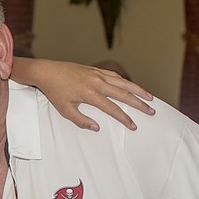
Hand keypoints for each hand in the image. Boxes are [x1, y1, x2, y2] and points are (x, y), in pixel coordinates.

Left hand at [32, 60, 154, 130]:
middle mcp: (97, 82)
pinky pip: (115, 76)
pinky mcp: (95, 69)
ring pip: (123, 82)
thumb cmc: (55, 92)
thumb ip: (81, 120)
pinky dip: (125, 81)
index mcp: (90, 94)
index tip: (134, 126)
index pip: (113, 108)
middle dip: (139, 104)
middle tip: (151, 112)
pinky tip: (132, 86)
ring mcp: (97, 74)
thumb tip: (97, 128)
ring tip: (150, 98)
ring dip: (138, 90)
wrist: (47, 71)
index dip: (125, 118)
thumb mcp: (65, 110)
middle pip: (124, 94)